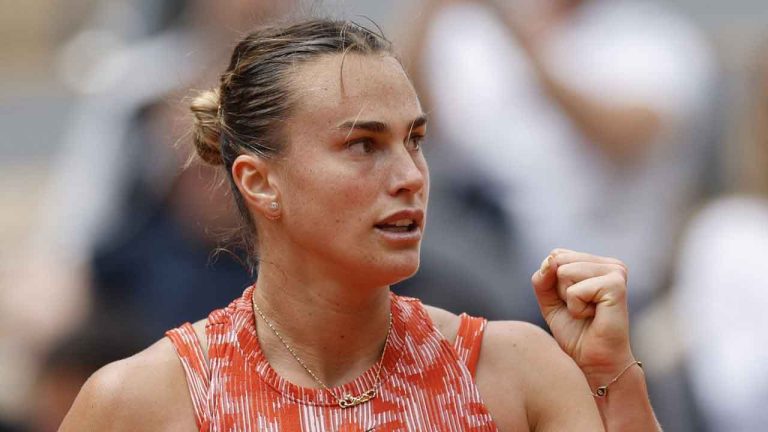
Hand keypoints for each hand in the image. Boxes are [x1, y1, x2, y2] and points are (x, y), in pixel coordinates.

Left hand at [531, 249, 634, 382]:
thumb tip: (550, 261)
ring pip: (564, 272)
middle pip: (558, 260)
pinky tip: (593, 316)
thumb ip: (543, 278)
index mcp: (598, 263)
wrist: (594, 362)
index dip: (553, 283)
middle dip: (560, 290)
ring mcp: (616, 272)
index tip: (572, 301)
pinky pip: (574, 290)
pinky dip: (576, 308)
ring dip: (568, 299)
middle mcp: (611, 264)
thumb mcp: (550, 300)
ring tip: (587, 313)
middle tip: (580, 309)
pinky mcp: (616, 285)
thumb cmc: (575, 332)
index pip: (556, 254)